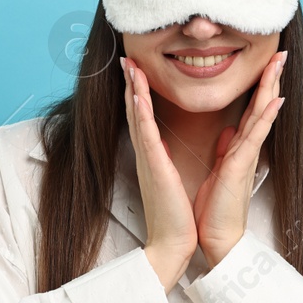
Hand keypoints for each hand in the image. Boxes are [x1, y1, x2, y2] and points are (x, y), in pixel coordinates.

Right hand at [121, 56, 197, 290]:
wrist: (173, 243)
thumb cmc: (176, 215)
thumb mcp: (173, 179)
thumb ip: (169, 159)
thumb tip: (168, 144)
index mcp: (153, 156)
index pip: (144, 117)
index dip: (139, 92)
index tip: (137, 70)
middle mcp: (147, 154)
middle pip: (135, 111)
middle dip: (131, 83)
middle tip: (126, 58)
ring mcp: (148, 160)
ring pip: (138, 118)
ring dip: (133, 90)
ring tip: (130, 66)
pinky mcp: (156, 169)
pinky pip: (147, 137)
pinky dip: (141, 116)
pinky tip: (138, 97)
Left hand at [192, 51, 286, 266]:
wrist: (215, 237)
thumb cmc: (214, 208)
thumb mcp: (219, 171)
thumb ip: (226, 151)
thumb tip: (229, 133)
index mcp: (239, 148)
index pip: (252, 111)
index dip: (260, 87)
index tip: (266, 63)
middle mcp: (247, 148)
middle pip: (262, 106)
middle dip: (270, 78)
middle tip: (281, 52)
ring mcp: (247, 156)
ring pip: (263, 114)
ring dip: (271, 87)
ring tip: (280, 63)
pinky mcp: (241, 166)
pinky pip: (255, 137)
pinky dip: (266, 117)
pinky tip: (276, 100)